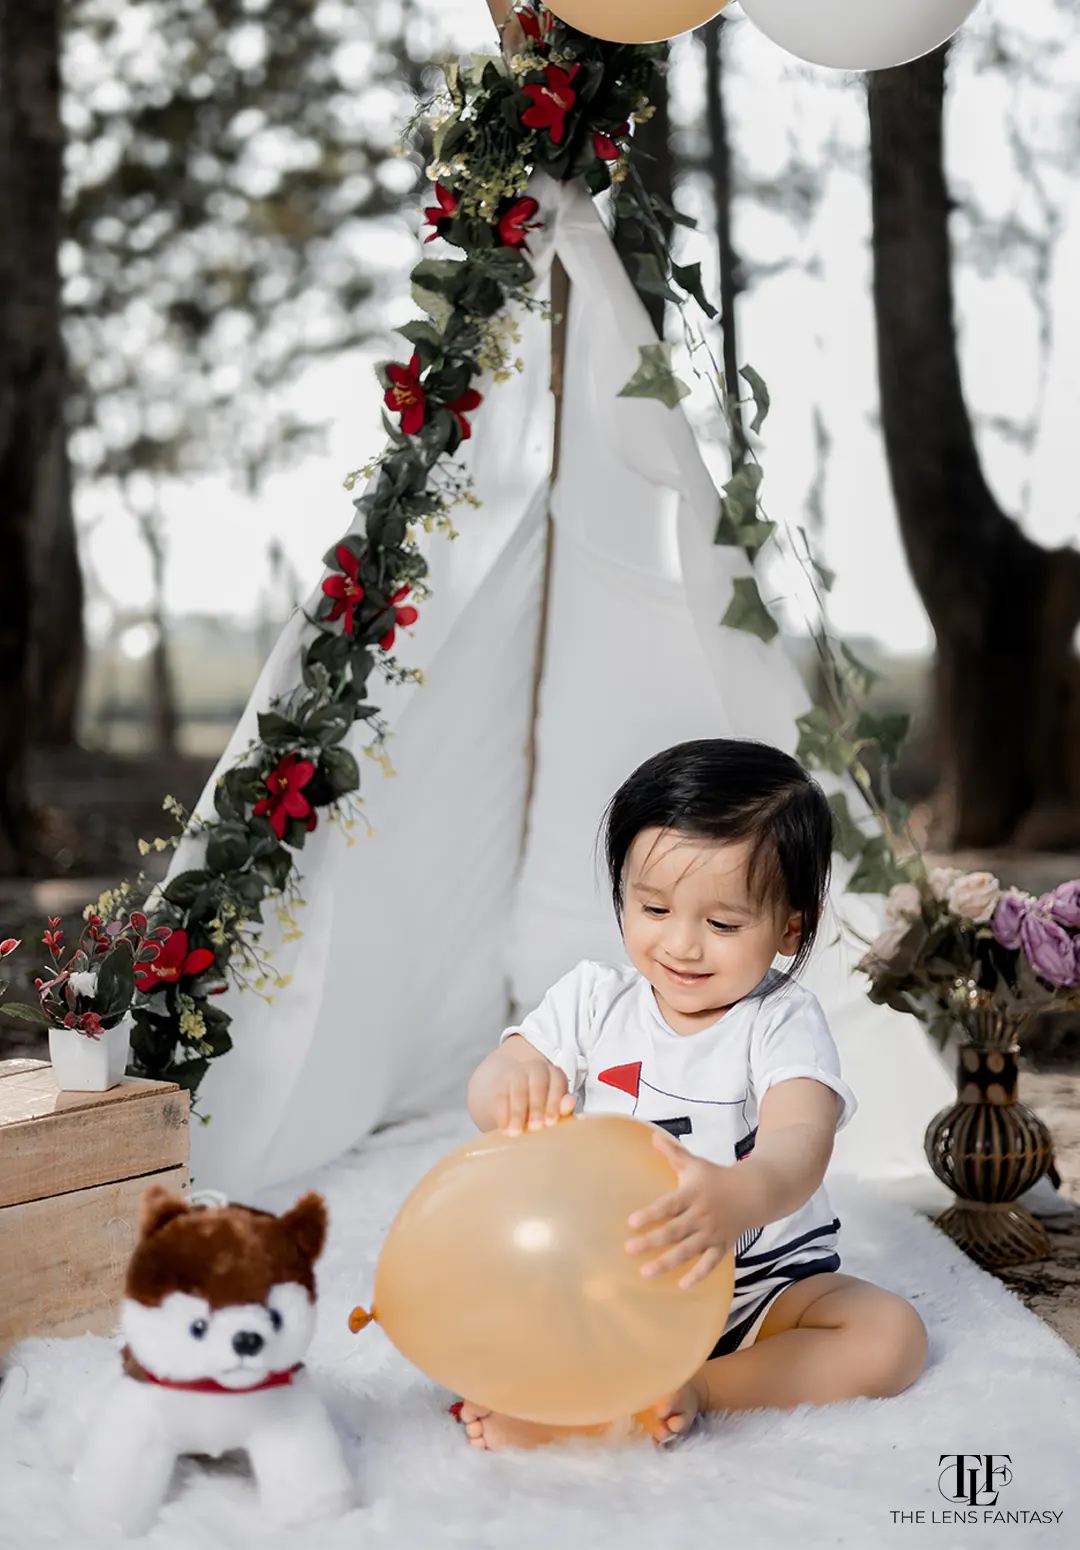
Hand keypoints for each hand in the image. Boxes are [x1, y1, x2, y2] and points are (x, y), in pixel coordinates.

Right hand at [494, 1059, 575, 1135]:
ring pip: (518, 1090)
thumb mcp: (553, 1107)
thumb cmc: (540, 1105)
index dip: (554, 1103)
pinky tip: (503, 1128)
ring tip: (516, 1132)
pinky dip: (502, 1113)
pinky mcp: (499, 1082)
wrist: (511, 1089)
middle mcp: (536, 1069)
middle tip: (535, 1127)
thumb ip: (562, 1108)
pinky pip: (500, 1095)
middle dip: (536, 1107)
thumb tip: (570, 1104)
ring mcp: (516, 1073)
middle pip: (538, 1085)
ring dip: (517, 1112)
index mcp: (554, 1074)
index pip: (557, 1083)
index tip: (551, 1123)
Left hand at [625, 1130, 745, 1289]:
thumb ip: (673, 1152)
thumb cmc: (715, 1178)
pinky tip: (682, 1286)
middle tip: (629, 1250)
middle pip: (675, 1230)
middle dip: (652, 1241)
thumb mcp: (695, 1163)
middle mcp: (701, 1215)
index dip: (651, 1213)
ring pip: (688, 1250)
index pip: (669, 1205)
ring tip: (646, 1273)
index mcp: (692, 1194)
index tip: (632, 1222)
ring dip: (667, 1262)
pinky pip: (710, 1264)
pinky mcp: (722, 1246)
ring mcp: (712, 1233)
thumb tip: (651, 1135)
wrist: (752, 1193)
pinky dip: (699, 1275)